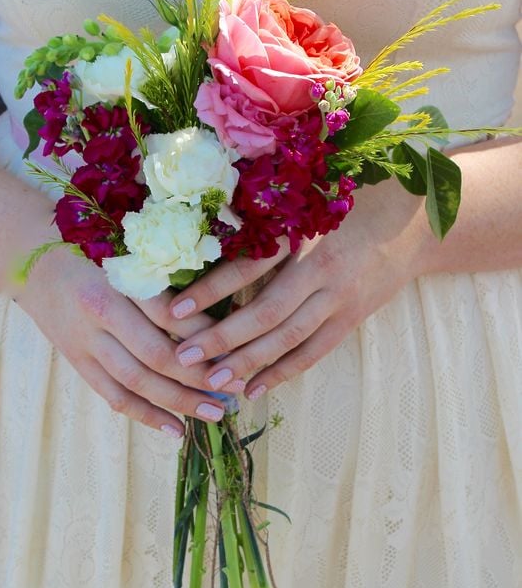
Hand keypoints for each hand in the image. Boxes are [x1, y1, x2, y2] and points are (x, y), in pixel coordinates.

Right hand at [16, 246, 240, 436]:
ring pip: (137, 381)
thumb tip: (219, 309)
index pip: (170, 314)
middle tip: (236, 388)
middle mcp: (101, 312)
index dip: (206, 335)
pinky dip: (145, 415)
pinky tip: (175, 430)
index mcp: (119, 278)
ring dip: (179, 401)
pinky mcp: (78, 361)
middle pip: (157, 354)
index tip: (239, 347)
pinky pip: (114, 396)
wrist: (31, 260)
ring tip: (215, 413)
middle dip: (200, 376)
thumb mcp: (130, 252)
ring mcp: (86, 342)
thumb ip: (166, 278)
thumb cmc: (94, 250)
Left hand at [169, 179, 431, 399]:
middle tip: (183, 356)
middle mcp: (322, 269)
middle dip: (222, 338)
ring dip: (249, 362)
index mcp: (305, 233)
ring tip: (213, 380)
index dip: (212, 288)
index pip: (250, 266)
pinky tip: (255, 388)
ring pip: (289, 338)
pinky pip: (315, 351)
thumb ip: (268, 218)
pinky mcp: (352, 318)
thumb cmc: (351, 200)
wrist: (412, 222)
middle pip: (266, 312)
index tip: (175, 307)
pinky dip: (284, 371)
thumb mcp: (310, 199)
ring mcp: (341, 298)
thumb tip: (211, 236)